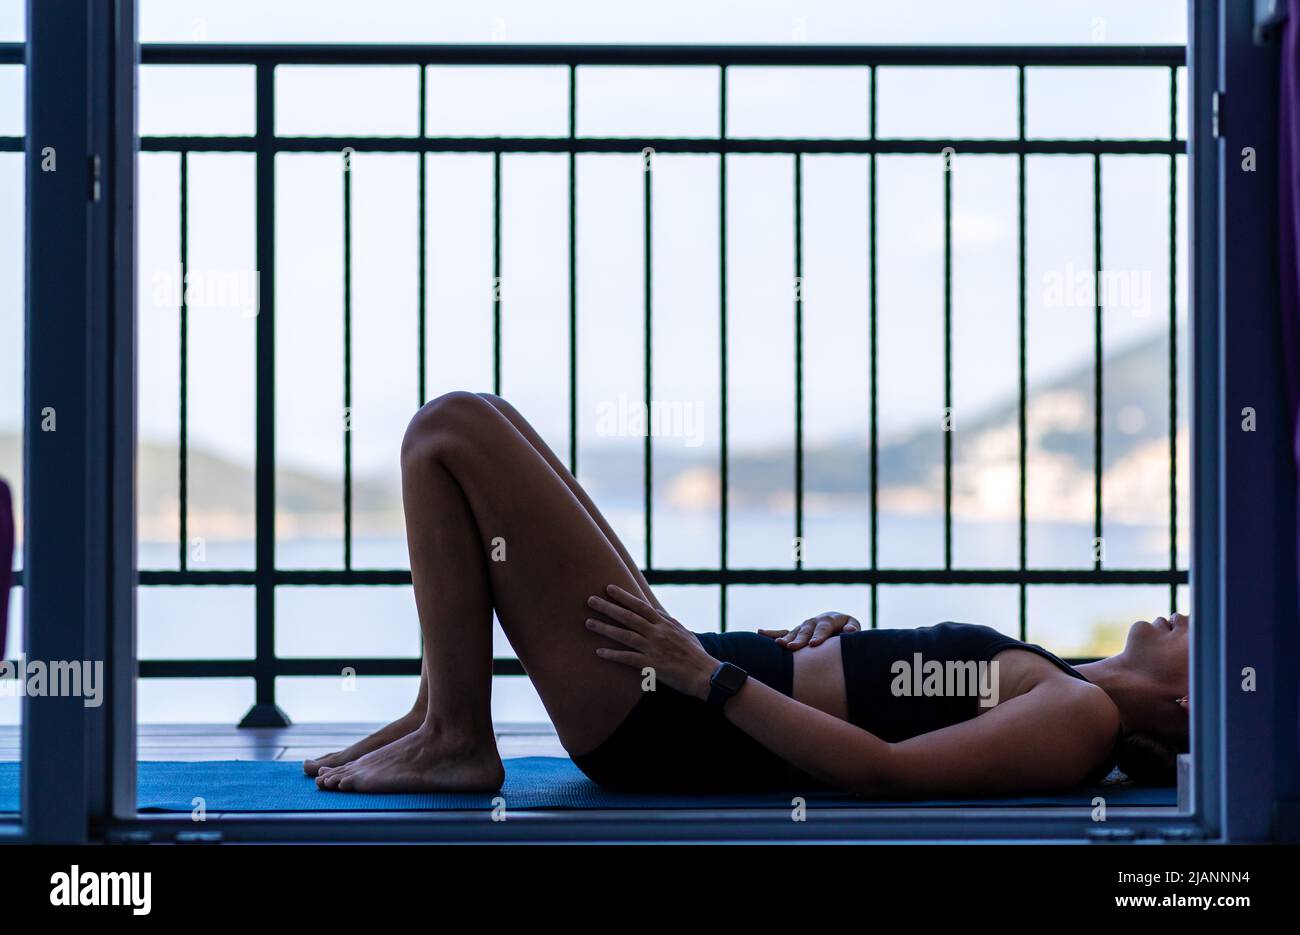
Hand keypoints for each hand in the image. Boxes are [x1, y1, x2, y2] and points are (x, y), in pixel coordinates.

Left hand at [586, 585, 718, 700]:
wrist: (706, 674)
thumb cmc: (696, 654)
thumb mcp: (683, 632)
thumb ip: (667, 621)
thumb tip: (656, 611)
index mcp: (665, 624)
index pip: (640, 605)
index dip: (624, 596)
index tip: (608, 588)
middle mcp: (657, 633)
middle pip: (628, 617)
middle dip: (608, 607)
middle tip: (589, 600)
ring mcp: (654, 648)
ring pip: (624, 635)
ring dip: (605, 628)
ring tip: (588, 623)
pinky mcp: (652, 665)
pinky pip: (628, 658)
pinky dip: (613, 654)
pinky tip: (599, 652)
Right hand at [758, 611, 859, 650]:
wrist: (837, 623)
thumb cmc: (847, 628)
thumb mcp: (853, 625)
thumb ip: (853, 627)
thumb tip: (850, 631)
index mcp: (829, 619)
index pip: (824, 627)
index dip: (819, 636)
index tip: (813, 645)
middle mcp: (814, 621)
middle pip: (806, 630)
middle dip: (799, 639)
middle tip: (793, 647)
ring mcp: (803, 626)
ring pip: (794, 632)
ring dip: (786, 638)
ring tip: (779, 644)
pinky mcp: (796, 631)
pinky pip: (783, 632)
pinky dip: (771, 632)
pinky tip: (759, 632)